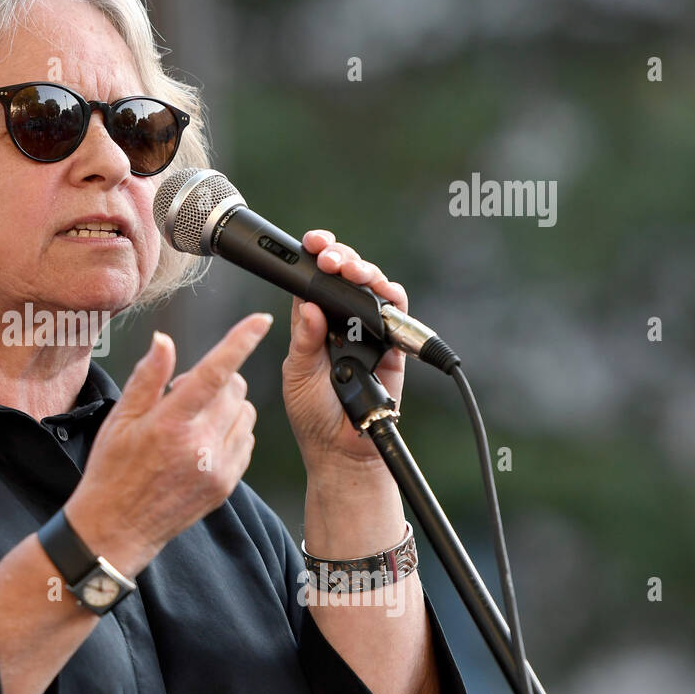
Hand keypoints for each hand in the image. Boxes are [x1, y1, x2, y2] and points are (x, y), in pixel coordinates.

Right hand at [64, 313, 273, 575]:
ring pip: (246, 414)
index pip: (214, 373)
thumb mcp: (119, 419)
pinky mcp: (226, 485)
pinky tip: (204, 440)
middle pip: (235, 389)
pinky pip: (246, 441)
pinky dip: (232, 431)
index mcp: (170, 424)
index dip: (240, 341)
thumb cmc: (111, 471)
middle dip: (219, 379)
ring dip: (227, 406)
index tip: (261, 320)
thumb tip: (164, 340)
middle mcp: (199, 446)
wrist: (116, 528)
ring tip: (194, 420)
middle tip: (183, 394)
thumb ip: (147, 377)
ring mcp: (217, 468)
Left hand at [282, 230, 407, 473]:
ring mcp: (367, 330)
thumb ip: (304, 341)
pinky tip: (381, 289)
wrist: (342, 449)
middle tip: (330, 257)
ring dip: (363, 271)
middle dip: (339, 257)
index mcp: (310, 325)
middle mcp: (340, 322)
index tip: (311, 244)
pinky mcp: (392, 343)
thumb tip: (309, 306)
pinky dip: (391, 295)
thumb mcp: (297, 374)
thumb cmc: (313, 413)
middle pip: (344, 277)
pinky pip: (397, 312)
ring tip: (350, 269)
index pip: (312, 283)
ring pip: (371, 287)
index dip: (313, 259)